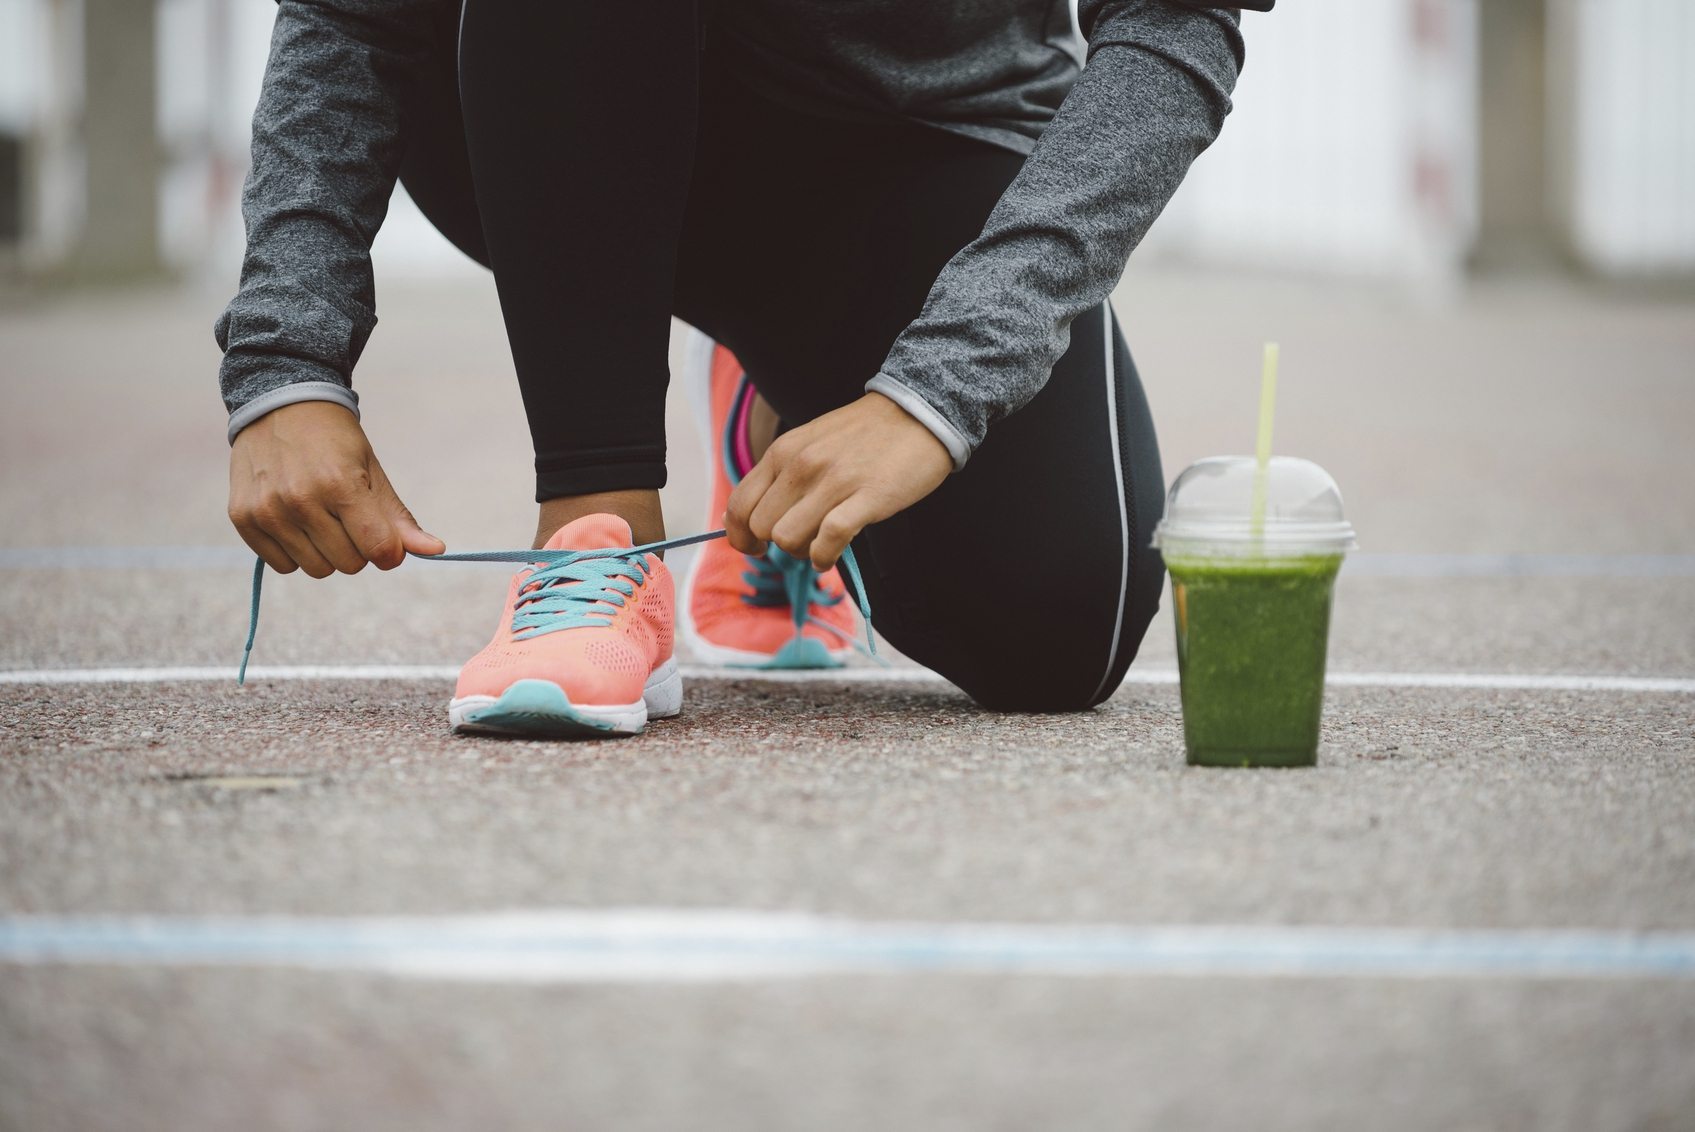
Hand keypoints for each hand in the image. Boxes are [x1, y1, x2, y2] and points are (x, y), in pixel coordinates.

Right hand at [228, 400, 444, 576]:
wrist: (279, 404)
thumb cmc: (335, 441)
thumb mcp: (373, 471)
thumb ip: (399, 518)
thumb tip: (437, 551)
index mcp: (340, 484)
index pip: (378, 549)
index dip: (389, 551)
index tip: (386, 539)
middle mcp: (300, 500)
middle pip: (349, 565)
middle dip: (358, 548)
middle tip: (348, 517)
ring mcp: (268, 510)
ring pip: (316, 569)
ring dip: (326, 552)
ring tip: (321, 517)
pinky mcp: (243, 518)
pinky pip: (282, 566)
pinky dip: (295, 552)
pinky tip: (295, 521)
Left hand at [725, 392, 951, 569]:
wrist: (919, 411)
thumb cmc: (864, 434)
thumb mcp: (810, 443)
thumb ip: (780, 474)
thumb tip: (749, 520)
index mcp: (783, 452)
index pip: (739, 506)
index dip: (740, 536)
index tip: (755, 547)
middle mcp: (801, 465)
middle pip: (763, 529)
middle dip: (776, 545)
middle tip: (802, 540)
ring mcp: (833, 481)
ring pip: (789, 539)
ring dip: (802, 552)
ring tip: (821, 544)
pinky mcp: (867, 497)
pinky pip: (828, 541)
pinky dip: (825, 557)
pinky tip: (832, 555)